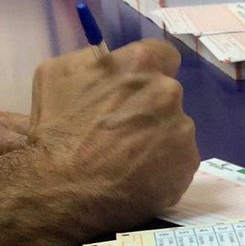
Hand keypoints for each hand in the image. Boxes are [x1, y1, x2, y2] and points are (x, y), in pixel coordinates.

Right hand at [27, 38, 198, 237]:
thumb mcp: (56, 75)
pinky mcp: (188, 164)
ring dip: (157, 139)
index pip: (163, 55)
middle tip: (122, 132)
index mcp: (140, 63)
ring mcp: (182, 129)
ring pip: (174, 129)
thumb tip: (110, 63)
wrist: (65, 191)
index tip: (133, 91)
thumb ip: (92, 62)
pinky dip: (164, 168)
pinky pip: (179, 160)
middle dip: (149, 108)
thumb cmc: (56, 131)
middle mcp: (168, 92)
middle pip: (166, 95)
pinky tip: (139, 178)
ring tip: (128, 161)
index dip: (147, 73)